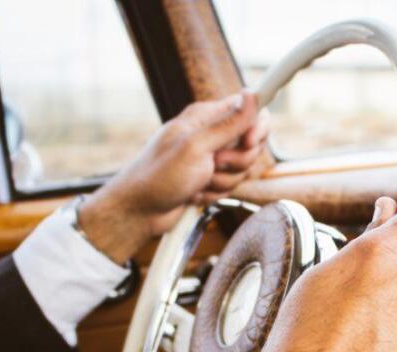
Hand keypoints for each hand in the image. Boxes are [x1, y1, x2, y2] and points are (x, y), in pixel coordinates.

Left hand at [77, 91, 268, 263]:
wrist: (140, 211)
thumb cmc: (159, 176)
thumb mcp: (196, 146)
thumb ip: (228, 123)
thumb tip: (251, 95)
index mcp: (206, 117)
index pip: (249, 111)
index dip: (256, 127)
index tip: (249, 142)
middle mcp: (210, 134)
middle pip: (250, 145)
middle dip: (237, 162)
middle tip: (214, 165)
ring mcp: (210, 158)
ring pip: (241, 169)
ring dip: (223, 181)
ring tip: (198, 182)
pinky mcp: (209, 178)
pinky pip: (230, 186)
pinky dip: (214, 193)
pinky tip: (194, 193)